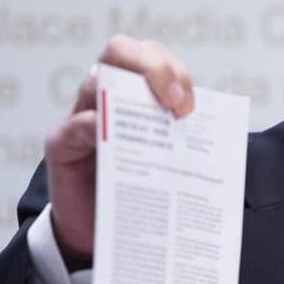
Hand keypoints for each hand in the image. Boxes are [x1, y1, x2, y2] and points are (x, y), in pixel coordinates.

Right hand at [43, 35, 194, 259]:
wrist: (99, 232)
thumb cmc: (138, 191)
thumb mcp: (167, 161)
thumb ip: (184, 142)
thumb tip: (222, 143)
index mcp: (135, 93)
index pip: (149, 56)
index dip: (171, 69)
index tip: (189, 106)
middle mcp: (106, 96)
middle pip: (120, 51)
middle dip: (152, 67)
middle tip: (176, 104)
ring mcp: (80, 116)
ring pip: (96, 82)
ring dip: (128, 98)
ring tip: (154, 125)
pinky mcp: (61, 144)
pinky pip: (75, 125)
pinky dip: (93, 126)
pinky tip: (109, 138)